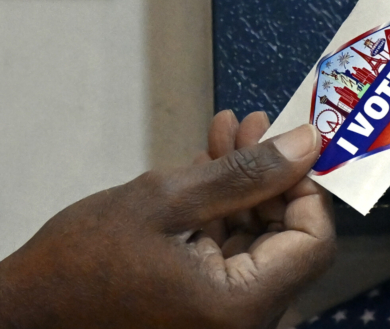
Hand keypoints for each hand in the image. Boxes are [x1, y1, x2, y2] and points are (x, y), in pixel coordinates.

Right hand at [0, 111, 334, 328]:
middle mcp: (245, 318)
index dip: (307, 187)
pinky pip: (233, 247)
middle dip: (271, 174)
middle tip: (253, 127)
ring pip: (260, 235)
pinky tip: (211, 163)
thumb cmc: (83, 262)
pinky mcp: (208, 300)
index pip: (314, 241)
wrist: (28, 308)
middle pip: (288, 235)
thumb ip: (246, 173)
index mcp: (241, 305)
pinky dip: (226, 205)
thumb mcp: (167, 200)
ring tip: (228, 133)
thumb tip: (307, 143)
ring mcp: (226, 311)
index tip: (289, 145)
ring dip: (246, 182)